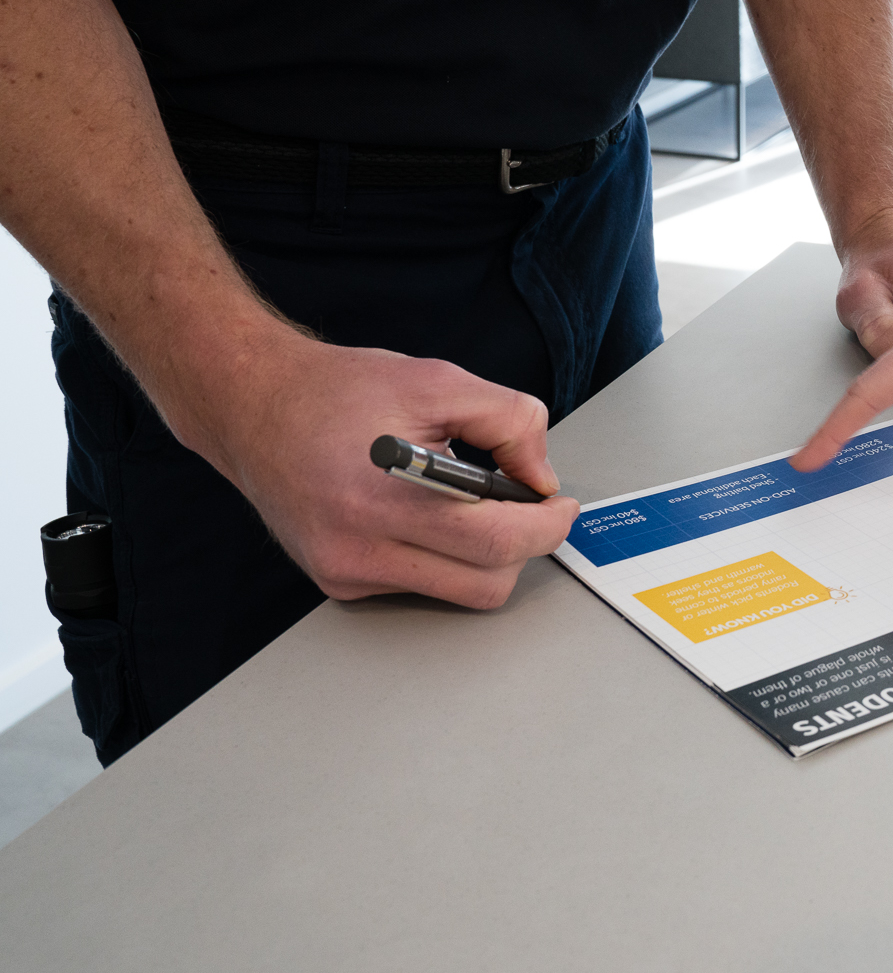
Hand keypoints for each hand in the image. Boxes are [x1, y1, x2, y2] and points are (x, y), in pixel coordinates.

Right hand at [193, 332, 580, 607]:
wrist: (252, 404)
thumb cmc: (338, 392)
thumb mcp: (438, 381)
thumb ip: (509, 421)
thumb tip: (542, 477)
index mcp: (384, 497)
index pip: (495, 543)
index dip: (546, 527)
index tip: (560, 507)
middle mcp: (359, 548)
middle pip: (485, 583)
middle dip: (521, 545)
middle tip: (524, 504)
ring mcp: (345, 572)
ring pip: (457, 591)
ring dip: (481, 553)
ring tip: (466, 501)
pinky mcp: (338, 581)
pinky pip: (420, 585)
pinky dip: (441, 554)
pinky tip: (423, 512)